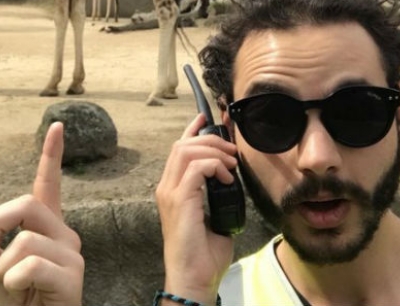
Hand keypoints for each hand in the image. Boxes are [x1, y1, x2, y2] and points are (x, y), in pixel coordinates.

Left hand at [0, 122, 83, 305]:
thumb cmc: (19, 303)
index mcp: (46, 229)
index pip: (48, 185)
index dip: (52, 155)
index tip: (57, 126)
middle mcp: (65, 236)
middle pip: (27, 204)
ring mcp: (72, 256)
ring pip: (24, 240)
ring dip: (3, 266)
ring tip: (12, 284)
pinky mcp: (73, 278)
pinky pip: (29, 266)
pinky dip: (12, 281)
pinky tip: (21, 292)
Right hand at [154, 114, 237, 303]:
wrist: (193, 279)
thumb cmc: (203, 256)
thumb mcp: (214, 218)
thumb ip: (217, 198)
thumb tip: (231, 185)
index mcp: (172, 190)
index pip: (178, 150)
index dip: (192, 131)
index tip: (207, 120)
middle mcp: (166, 188)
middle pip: (182, 145)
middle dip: (210, 141)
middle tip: (232, 151)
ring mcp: (170, 194)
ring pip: (186, 151)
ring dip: (214, 152)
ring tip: (231, 164)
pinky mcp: (179, 201)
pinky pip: (196, 168)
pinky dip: (215, 167)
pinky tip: (227, 178)